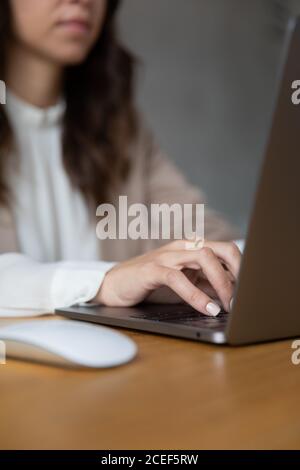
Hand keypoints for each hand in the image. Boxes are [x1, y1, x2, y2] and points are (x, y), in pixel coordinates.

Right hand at [95, 240, 241, 316]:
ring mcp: (167, 256)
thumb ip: (205, 283)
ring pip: (203, 258)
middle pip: (220, 249)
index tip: (249, 290)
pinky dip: (196, 295)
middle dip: (238, 272)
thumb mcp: (185, 282)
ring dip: (222, 282)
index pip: (226, 250)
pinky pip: (178, 278)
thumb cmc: (150, 284)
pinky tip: (206, 309)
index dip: (242, 268)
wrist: (113, 284)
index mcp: (191, 249)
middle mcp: (182, 248)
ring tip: (228, 305)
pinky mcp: (152, 270)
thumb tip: (233, 294)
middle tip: (243, 298)